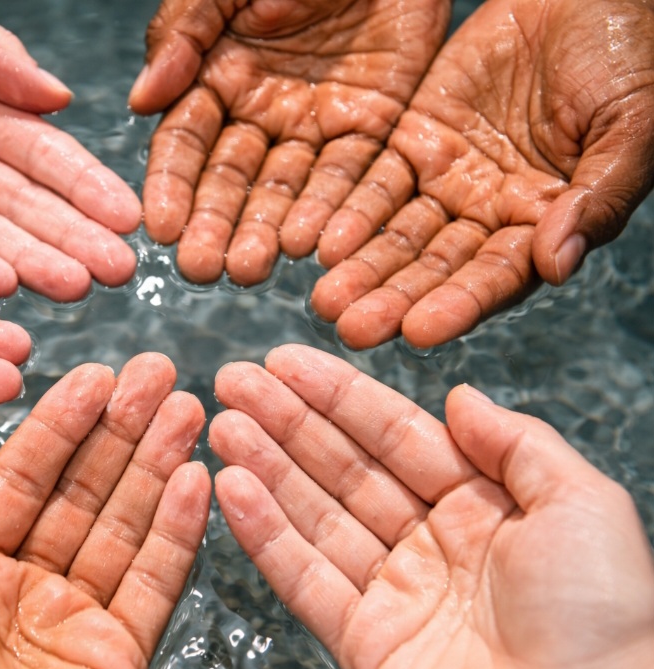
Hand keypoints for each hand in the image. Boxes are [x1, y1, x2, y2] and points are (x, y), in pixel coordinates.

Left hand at [0, 353, 210, 668]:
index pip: (17, 478)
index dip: (59, 425)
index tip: (97, 376)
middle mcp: (16, 591)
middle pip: (80, 492)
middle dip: (121, 430)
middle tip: (159, 374)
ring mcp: (71, 624)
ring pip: (124, 527)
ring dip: (158, 465)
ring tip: (188, 408)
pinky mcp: (117, 659)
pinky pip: (155, 584)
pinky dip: (179, 532)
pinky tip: (196, 480)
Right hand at [129, 0, 448, 285]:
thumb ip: (182, 34)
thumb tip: (141, 101)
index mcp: (217, 78)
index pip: (185, 144)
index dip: (172, 186)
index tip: (162, 230)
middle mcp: (261, 112)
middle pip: (232, 180)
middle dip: (215, 225)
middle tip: (203, 269)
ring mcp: (315, 123)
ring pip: (287, 189)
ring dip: (268, 232)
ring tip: (252, 268)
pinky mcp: (371, 124)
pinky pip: (351, 175)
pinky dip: (334, 210)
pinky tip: (314, 245)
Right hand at [210, 344, 653, 668]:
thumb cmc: (602, 622)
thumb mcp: (582, 507)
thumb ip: (518, 443)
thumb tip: (458, 395)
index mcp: (484, 508)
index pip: (395, 435)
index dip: (338, 396)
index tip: (287, 362)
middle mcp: (433, 545)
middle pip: (344, 468)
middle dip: (286, 423)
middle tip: (234, 382)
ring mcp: (394, 593)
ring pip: (315, 517)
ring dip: (265, 469)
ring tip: (222, 427)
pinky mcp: (364, 642)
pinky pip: (305, 579)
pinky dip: (264, 536)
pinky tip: (232, 491)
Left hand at [310, 0, 653, 348]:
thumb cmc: (628, 60)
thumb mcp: (631, 127)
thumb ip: (597, 198)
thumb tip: (556, 264)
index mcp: (544, 221)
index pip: (497, 275)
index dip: (459, 304)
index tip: (420, 332)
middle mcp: (490, 211)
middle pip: (435, 266)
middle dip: (393, 299)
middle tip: (351, 329)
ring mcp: (449, 177)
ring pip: (399, 232)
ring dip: (362, 267)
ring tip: (325, 299)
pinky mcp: (416, 139)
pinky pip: (376, 181)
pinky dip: (350, 212)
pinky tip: (320, 242)